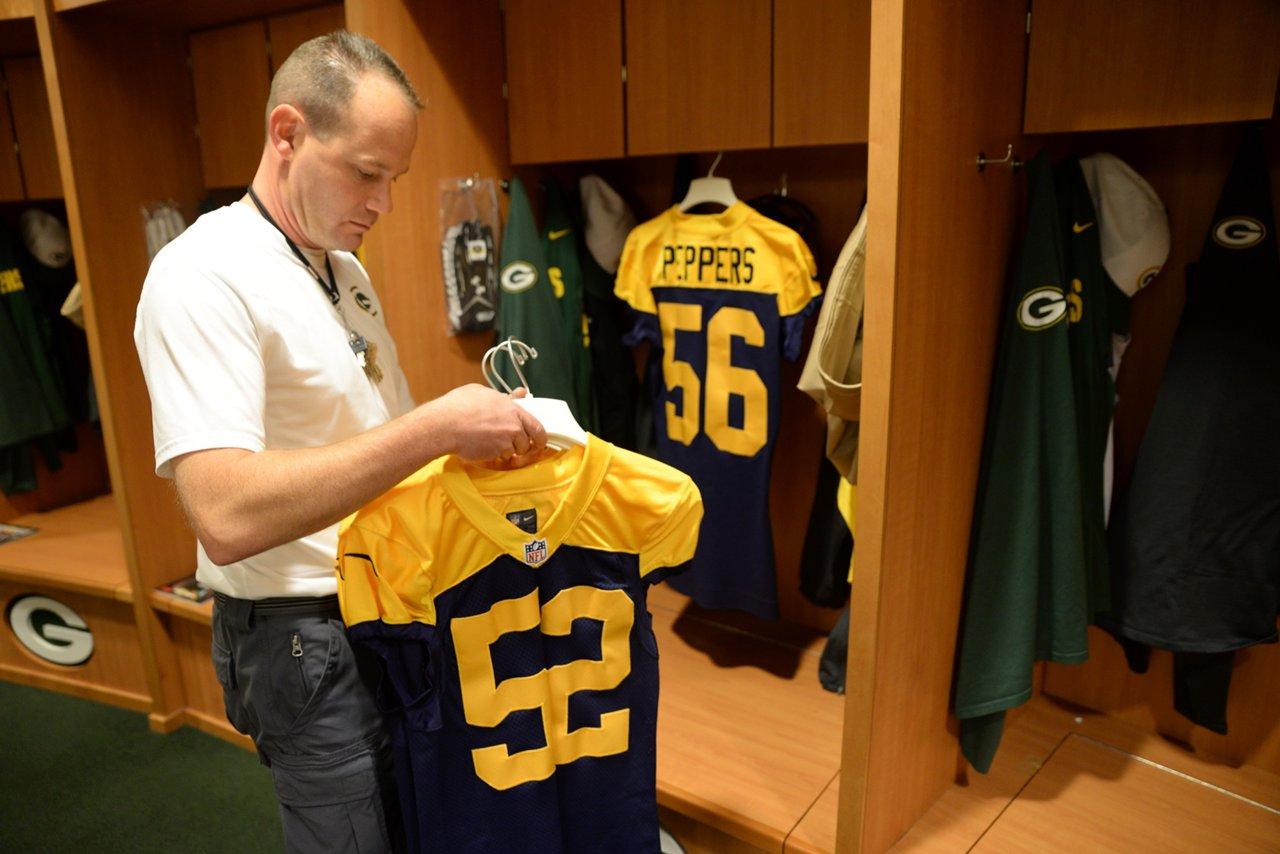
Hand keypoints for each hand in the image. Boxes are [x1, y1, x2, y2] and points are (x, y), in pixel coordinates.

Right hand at [431, 384, 546, 461]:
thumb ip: (505, 396)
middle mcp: (513, 425)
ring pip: (514, 450)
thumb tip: (519, 393)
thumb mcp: (482, 392)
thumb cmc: (458, 406)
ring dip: (507, 449)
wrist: (444, 425)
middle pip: (529, 441)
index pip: (536, 425)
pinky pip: (501, 456)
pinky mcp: (495, 453)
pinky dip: (496, 454)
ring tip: (491, 442)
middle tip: (521, 448)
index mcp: (512, 408)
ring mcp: (505, 441)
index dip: (539, 435)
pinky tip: (484, 447)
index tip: (539, 440)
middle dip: (525, 446)